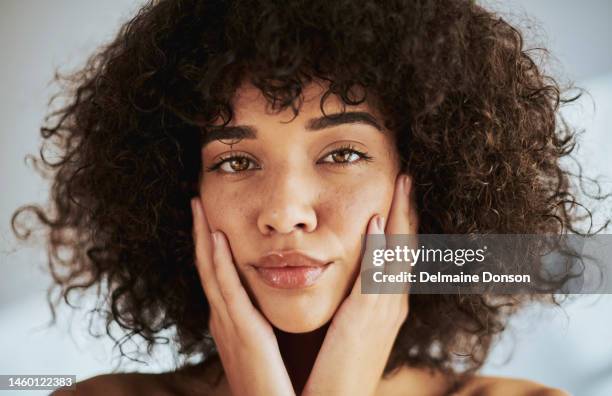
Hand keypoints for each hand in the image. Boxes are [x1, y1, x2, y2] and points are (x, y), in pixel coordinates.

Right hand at [191, 197, 295, 395]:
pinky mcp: (242, 334)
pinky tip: (216, 238)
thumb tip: (266, 306)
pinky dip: (218, 262)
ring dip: (203, 238)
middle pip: (207, 266)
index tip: (210, 215)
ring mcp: (229, 325)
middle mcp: (224, 320)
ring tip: (198, 206)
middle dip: (199, 233)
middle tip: (196, 200)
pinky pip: (227, 291)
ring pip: (211, 271)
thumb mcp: (264, 348)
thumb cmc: (275, 385)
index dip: (210, 244)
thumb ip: (261, 325)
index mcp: (233, 321)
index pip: (217, 274)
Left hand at [302, 174, 417, 395]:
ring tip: (402, 183)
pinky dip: (382, 245)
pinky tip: (378, 218)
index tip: (397, 191)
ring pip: (400, 252)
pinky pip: (378, 273)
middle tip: (406, 176)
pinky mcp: (368, 318)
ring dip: (401, 216)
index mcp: (385, 305)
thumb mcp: (345, 328)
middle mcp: (392, 304)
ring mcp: (385, 310)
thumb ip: (349, 300)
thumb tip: (343, 275)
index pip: (397, 253)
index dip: (399, 220)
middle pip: (406, 246)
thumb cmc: (333, 368)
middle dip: (407, 210)